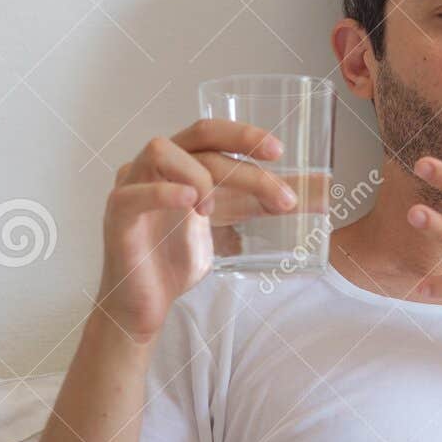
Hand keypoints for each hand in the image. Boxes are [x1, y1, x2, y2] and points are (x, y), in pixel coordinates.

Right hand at [96, 119, 294, 340]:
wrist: (145, 306)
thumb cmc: (178, 258)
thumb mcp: (231, 225)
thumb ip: (264, 205)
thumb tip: (323, 194)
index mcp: (180, 163)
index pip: (212, 134)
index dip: (244, 135)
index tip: (279, 151)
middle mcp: (154, 166)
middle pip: (196, 136)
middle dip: (238, 143)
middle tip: (274, 162)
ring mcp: (131, 186)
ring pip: (161, 151)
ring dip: (199, 171)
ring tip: (215, 207)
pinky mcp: (117, 216)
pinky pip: (134, 193)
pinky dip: (163, 192)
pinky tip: (190, 201)